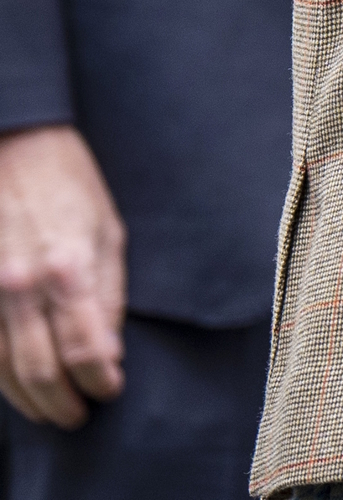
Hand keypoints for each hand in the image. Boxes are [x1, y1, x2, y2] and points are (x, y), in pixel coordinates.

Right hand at [0, 125, 125, 428]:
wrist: (14, 147)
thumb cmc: (69, 186)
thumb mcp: (109, 233)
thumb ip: (109, 295)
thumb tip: (110, 351)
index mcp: (67, 270)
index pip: (86, 350)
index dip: (100, 381)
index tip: (110, 392)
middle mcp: (20, 288)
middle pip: (39, 370)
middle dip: (62, 402)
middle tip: (79, 415)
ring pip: (1, 369)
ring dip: (27, 400)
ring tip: (50, 410)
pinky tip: (15, 387)